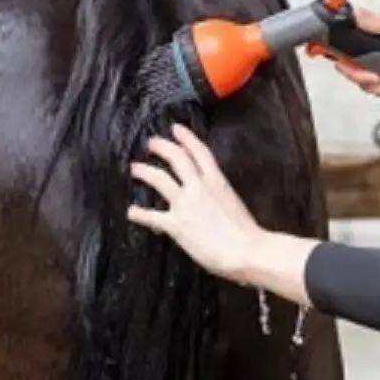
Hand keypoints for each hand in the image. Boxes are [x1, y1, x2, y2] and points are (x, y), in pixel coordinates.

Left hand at [126, 124, 267, 280]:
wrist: (247, 251)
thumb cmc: (247, 234)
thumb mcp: (235, 204)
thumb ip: (220, 198)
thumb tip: (212, 202)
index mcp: (217, 181)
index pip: (199, 152)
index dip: (186, 138)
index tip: (176, 129)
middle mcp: (199, 187)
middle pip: (176, 158)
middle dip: (162, 147)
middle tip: (151, 143)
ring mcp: (186, 204)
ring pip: (159, 178)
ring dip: (145, 171)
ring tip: (135, 168)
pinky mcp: (176, 224)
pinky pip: (151, 216)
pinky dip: (139, 213)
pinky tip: (132, 212)